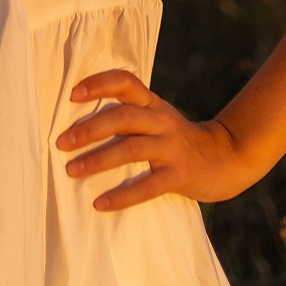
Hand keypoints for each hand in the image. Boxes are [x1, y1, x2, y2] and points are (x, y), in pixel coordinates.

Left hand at [55, 68, 262, 211]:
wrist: (224, 158)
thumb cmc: (176, 139)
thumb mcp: (157, 117)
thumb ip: (129, 114)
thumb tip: (79, 122)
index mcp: (152, 103)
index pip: (126, 82)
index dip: (99, 84)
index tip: (72, 95)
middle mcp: (161, 120)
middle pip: (122, 117)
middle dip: (89, 129)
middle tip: (61, 143)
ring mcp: (171, 147)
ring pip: (131, 149)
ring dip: (97, 160)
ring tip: (72, 170)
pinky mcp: (179, 175)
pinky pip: (147, 186)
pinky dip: (122, 195)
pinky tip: (100, 203)